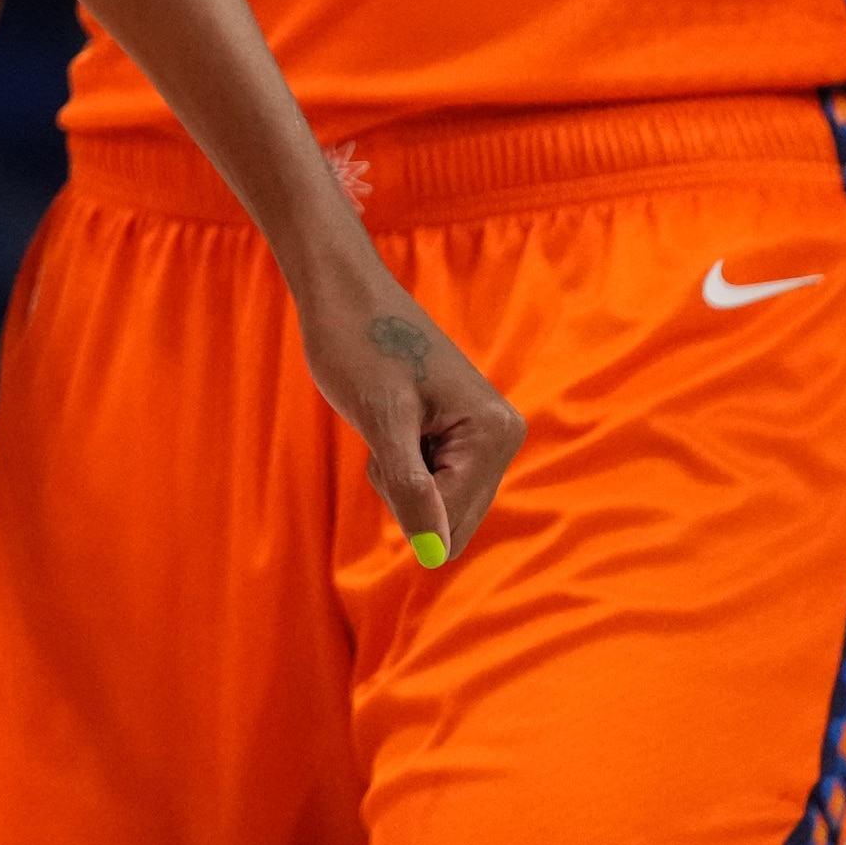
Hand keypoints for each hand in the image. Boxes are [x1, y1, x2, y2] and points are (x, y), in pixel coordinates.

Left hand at [295, 255, 524, 564]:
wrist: (342, 291)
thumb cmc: (356, 343)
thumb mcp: (380, 419)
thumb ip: (412, 487)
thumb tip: (436, 552)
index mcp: (496, 434)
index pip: (451, 522)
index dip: (400, 496)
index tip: (384, 441)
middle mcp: (503, 437)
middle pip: (451, 521)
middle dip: (403, 490)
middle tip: (385, 430)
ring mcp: (484, 436)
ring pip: (438, 503)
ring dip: (399, 476)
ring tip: (387, 419)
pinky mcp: (460, 433)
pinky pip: (430, 480)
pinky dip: (399, 462)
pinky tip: (391, 418)